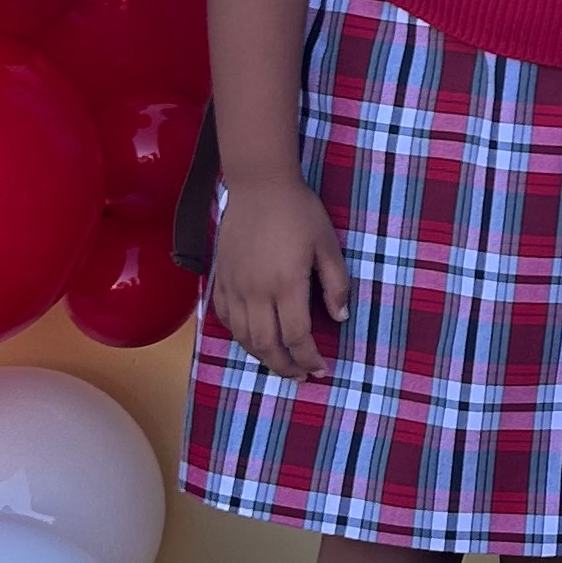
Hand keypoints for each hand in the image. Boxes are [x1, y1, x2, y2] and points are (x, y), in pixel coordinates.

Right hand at [207, 177, 349, 379]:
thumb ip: (336, 283)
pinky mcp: (220, 278)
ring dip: (262, 357)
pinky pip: (224, 318)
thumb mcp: (328, 244)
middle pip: (267, 345)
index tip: (321, 369)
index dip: (309, 359)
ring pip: (243, 337)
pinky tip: (251, 339)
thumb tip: (341, 318)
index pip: (297, 337)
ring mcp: (234, 287)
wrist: (259, 185)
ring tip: (279, 363)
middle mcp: (256, 292)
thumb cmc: (300, 211)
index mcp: (286, 285)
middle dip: (285, 366)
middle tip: (300, 376)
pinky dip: (238, 336)